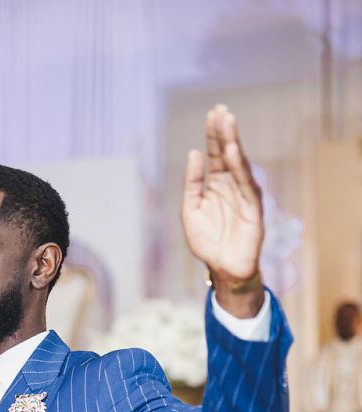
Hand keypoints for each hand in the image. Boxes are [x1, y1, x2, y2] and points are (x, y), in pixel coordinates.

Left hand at [182, 104, 264, 316]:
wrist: (223, 269)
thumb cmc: (207, 242)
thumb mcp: (191, 210)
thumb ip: (192, 184)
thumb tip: (194, 153)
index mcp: (216, 184)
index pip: (215, 154)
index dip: (214, 134)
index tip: (213, 112)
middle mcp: (231, 186)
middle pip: (228, 154)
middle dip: (224, 132)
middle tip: (221, 110)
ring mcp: (243, 195)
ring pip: (238, 165)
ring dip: (232, 143)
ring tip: (227, 123)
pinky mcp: (253, 208)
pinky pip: (246, 185)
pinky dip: (239, 168)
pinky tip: (232, 153)